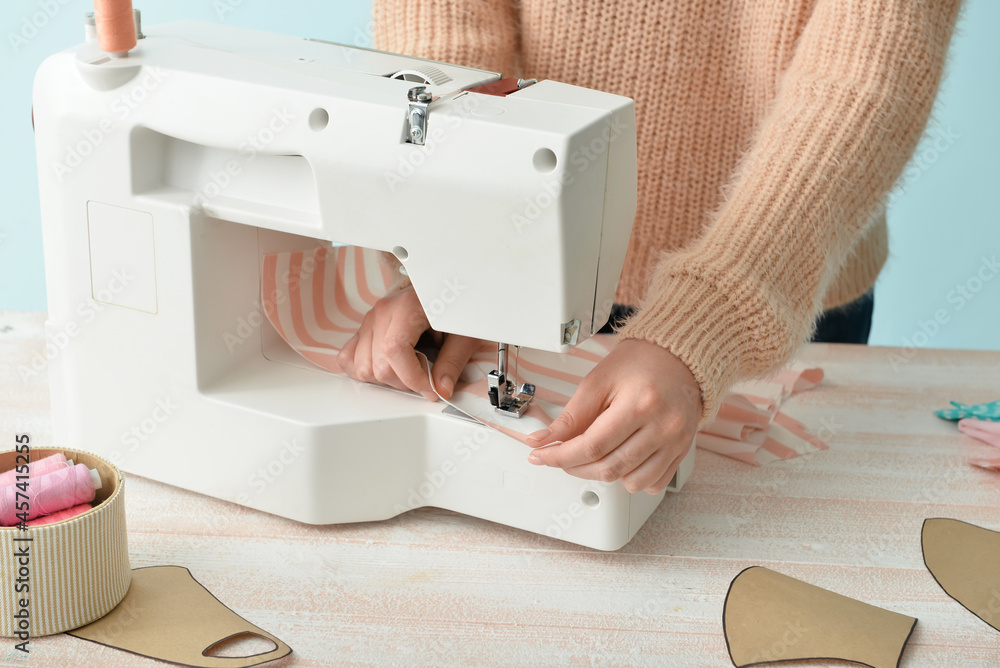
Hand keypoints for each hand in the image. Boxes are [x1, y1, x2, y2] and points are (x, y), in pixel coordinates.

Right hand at [337, 286, 480, 400]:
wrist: (442, 291)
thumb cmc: (452, 309)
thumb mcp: (463, 333)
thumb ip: (452, 361)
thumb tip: (441, 388)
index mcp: (406, 306)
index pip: (395, 351)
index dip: (413, 378)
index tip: (431, 389)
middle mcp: (382, 312)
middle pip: (379, 365)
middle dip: (404, 383)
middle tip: (426, 377)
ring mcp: (369, 320)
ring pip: (362, 368)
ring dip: (386, 380)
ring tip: (409, 369)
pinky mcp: (363, 330)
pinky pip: (348, 358)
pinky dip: (365, 371)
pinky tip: (388, 369)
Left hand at [525, 339, 701, 493]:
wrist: (676, 358)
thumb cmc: (639, 363)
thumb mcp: (598, 381)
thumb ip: (571, 416)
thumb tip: (542, 441)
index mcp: (640, 404)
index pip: (592, 446)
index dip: (560, 456)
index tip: (542, 456)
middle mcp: (663, 426)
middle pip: (609, 468)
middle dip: (576, 468)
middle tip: (561, 457)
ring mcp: (676, 442)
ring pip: (631, 483)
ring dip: (604, 475)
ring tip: (595, 454)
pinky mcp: (682, 452)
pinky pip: (653, 484)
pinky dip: (632, 479)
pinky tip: (622, 459)